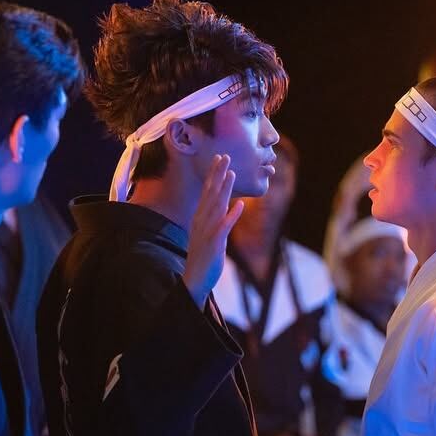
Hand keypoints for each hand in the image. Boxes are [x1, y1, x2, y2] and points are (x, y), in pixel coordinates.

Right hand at [182, 154, 244, 307]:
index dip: (214, 174)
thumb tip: (231, 205)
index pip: (208, 191)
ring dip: (224, 189)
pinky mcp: (214, 243)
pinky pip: (224, 227)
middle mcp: (202, 221)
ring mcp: (207, 231)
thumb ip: (220, 219)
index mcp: (201, 218)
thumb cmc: (204, 257)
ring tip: (232, 174)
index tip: (220, 158)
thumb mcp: (211, 234)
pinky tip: (240, 205)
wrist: (195, 280)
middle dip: (218, 174)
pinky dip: (231, 215)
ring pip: (216, 206)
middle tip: (225, 156)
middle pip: (210, 193)